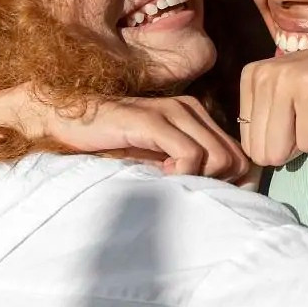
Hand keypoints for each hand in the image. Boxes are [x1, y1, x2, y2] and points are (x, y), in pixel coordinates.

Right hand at [13, 90, 250, 181]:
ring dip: (199, 178)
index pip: (241, 155)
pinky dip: (184, 172)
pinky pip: (191, 154)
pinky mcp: (152, 120)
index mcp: (196, 117)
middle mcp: (190, 109)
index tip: (204, 195)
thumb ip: (187, 169)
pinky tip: (161, 175)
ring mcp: (173, 112)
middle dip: (218, 184)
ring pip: (218, 157)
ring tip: (169, 180)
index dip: (231, 183)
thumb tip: (220, 197)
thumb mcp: (156, 159)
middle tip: (186, 189)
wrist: (66, 122)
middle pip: (236, 158)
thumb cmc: (110, 145)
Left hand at [238, 26, 307, 165]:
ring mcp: (287, 79)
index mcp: (252, 75)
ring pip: (280, 150)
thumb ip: (266, 120)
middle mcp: (263, 73)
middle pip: (263, 151)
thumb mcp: (289, 94)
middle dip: (292, 146)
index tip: (300, 113)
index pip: (249, 144)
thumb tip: (252, 164)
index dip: (280, 142)